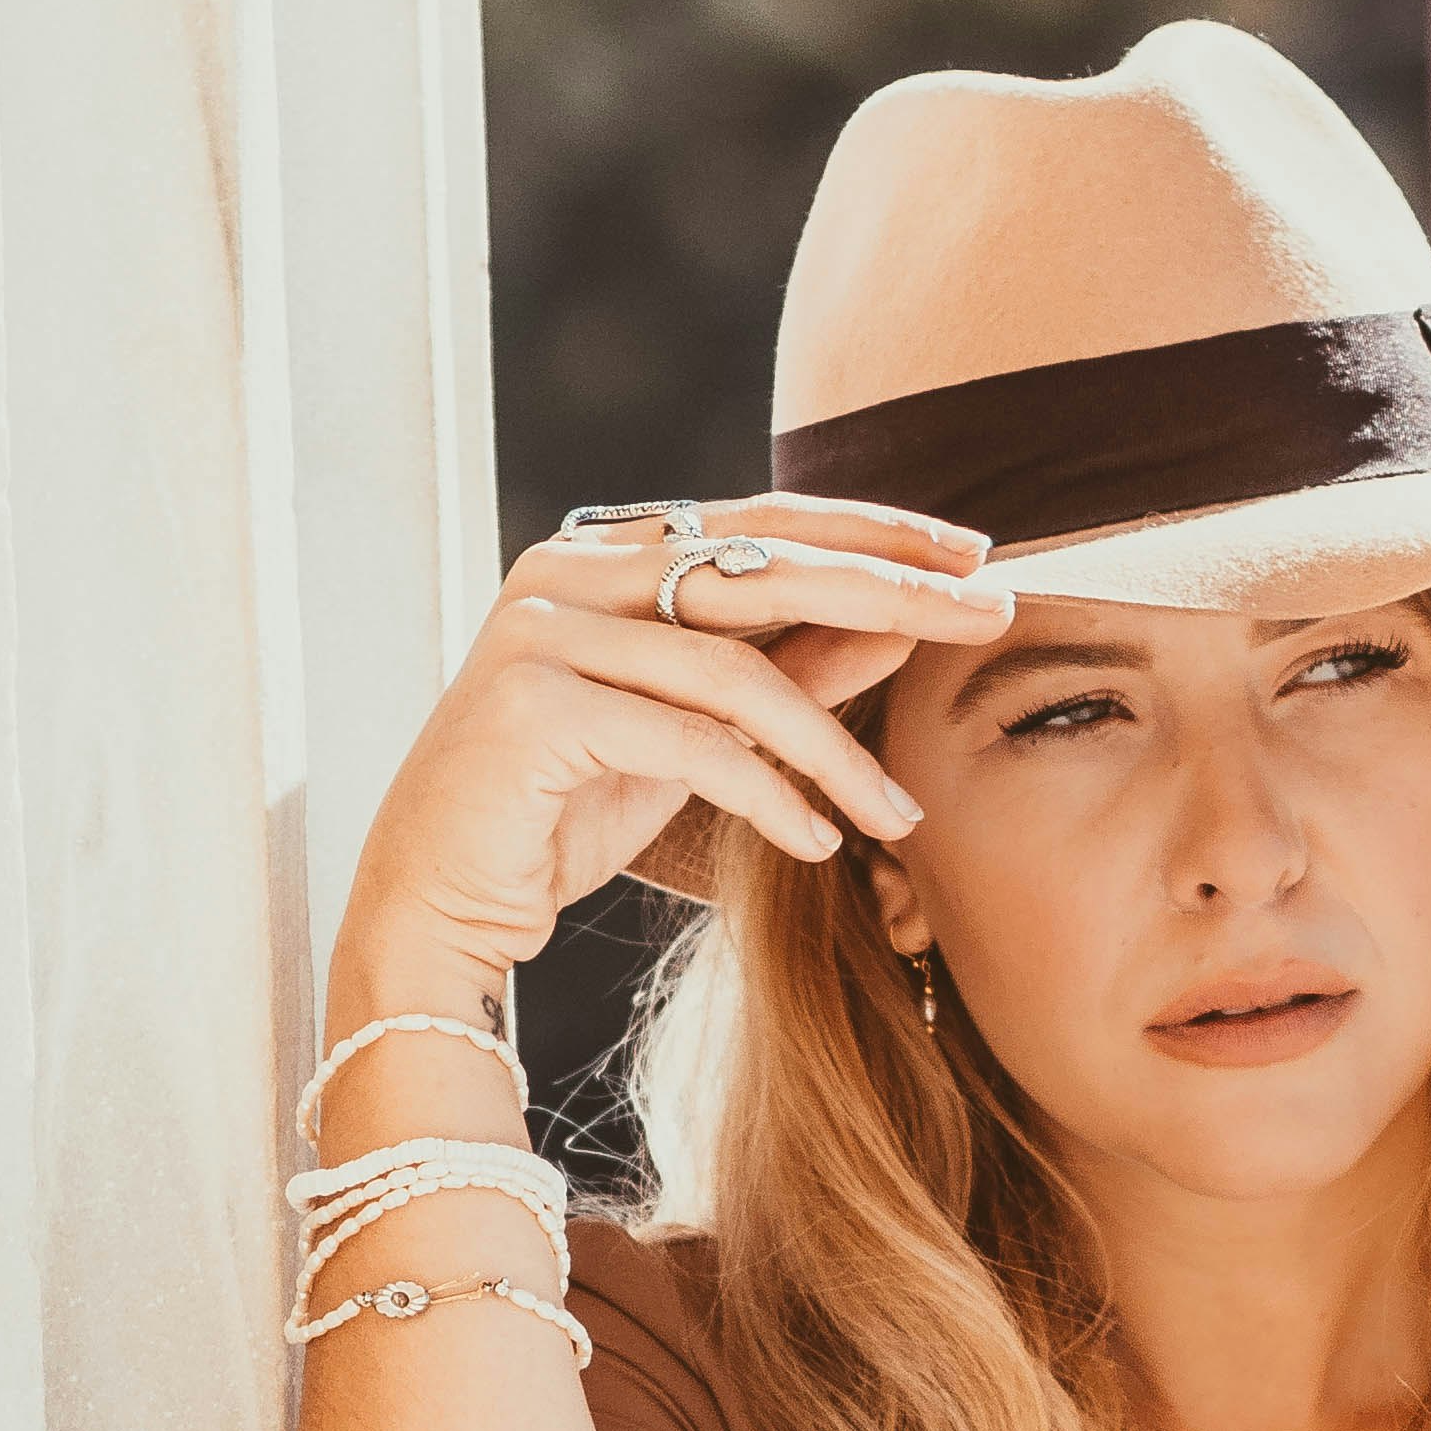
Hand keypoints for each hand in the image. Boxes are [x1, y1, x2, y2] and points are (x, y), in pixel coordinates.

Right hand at [339, 503, 1017, 981]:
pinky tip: (822, 842)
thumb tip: (894, 629)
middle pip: (761, 567)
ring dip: (835, 747)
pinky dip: (769, 795)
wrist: (435, 906)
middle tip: (995, 615)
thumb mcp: (690, 738)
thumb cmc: (557, 818)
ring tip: (900, 814)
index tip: (974, 556)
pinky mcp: (531, 710)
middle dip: (891, 591)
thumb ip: (777, 675)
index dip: (871, 532)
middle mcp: (565, 570)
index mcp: (601, 553)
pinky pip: (689, 744)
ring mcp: (541, 632)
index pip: (760, 524)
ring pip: (733, 670)